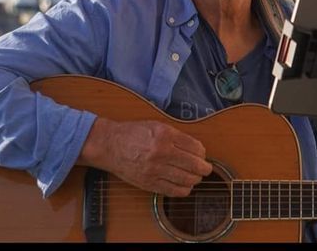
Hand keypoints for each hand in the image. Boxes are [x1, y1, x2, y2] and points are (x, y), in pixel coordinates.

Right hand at [79, 117, 212, 196]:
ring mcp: (155, 169)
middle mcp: (161, 152)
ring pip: (187, 179)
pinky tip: (185, 185)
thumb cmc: (133, 133)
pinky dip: (184, 190)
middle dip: (204, 168)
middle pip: (194, 164)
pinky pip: (174, 191)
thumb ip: (176, 136)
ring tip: (196, 177)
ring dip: (196, 179)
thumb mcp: (157, 125)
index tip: (202, 154)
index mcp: (165, 135)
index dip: (202, 152)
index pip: (195, 147)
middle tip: (206, 168)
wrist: (110, 145)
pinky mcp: (149, 183)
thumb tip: (197, 149)